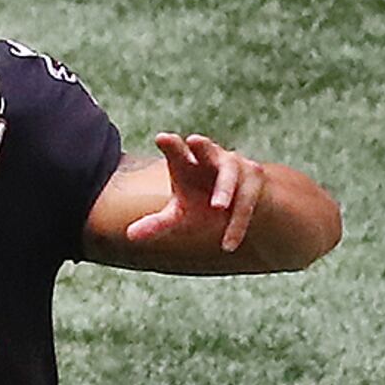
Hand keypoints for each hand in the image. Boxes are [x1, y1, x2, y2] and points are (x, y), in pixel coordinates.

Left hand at [121, 133, 266, 251]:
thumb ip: (157, 223)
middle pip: (206, 148)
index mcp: (188, 162)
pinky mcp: (255, 181)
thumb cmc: (202, 204)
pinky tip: (227, 245)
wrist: (241, 205)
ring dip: (225, 188)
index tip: (162, 138)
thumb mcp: (180, 215)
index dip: (170, 145)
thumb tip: (129, 236)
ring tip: (218, 206)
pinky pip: (246, 202)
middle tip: (194, 139)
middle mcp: (211, 158)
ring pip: (231, 174)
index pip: (176, 151)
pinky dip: (237, 223)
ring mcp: (236, 166)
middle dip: (202, 145)